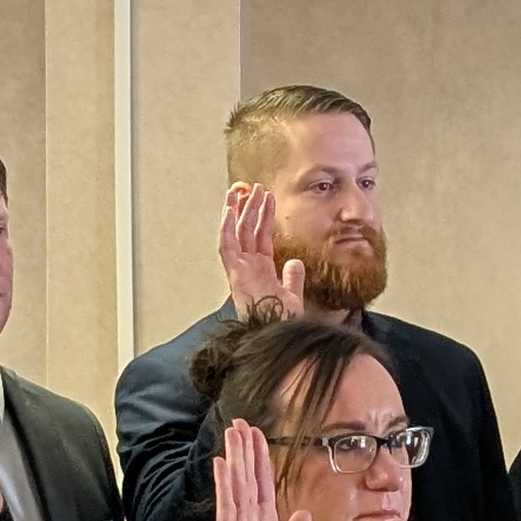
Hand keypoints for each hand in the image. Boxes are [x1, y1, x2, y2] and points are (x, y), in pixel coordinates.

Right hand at [206, 418, 309, 520]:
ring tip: (233, 431)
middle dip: (245, 449)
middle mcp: (249, 520)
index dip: (260, 458)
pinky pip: (228, 504)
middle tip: (241, 421)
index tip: (258, 434)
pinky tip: (222, 463)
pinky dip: (225, 483)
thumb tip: (303, 514)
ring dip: (236, 457)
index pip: (262, 483)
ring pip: (237, 484)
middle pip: (247, 477)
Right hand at [218, 183, 307, 319]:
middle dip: (250, 208)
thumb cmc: (283, 322)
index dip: (263, 217)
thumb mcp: (292, 296)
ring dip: (240, 211)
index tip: (268, 198)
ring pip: (237, 233)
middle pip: (247, 231)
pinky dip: (226, 226)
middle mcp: (248, 268)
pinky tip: (229, 208)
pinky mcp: (234, 273)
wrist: (278, 333)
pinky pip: (227, 246)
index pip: (260, 238)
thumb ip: (292, 278)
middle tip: (253, 187)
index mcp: (260, 272)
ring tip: (243, 190)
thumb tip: (294, 261)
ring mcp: (240, 270)